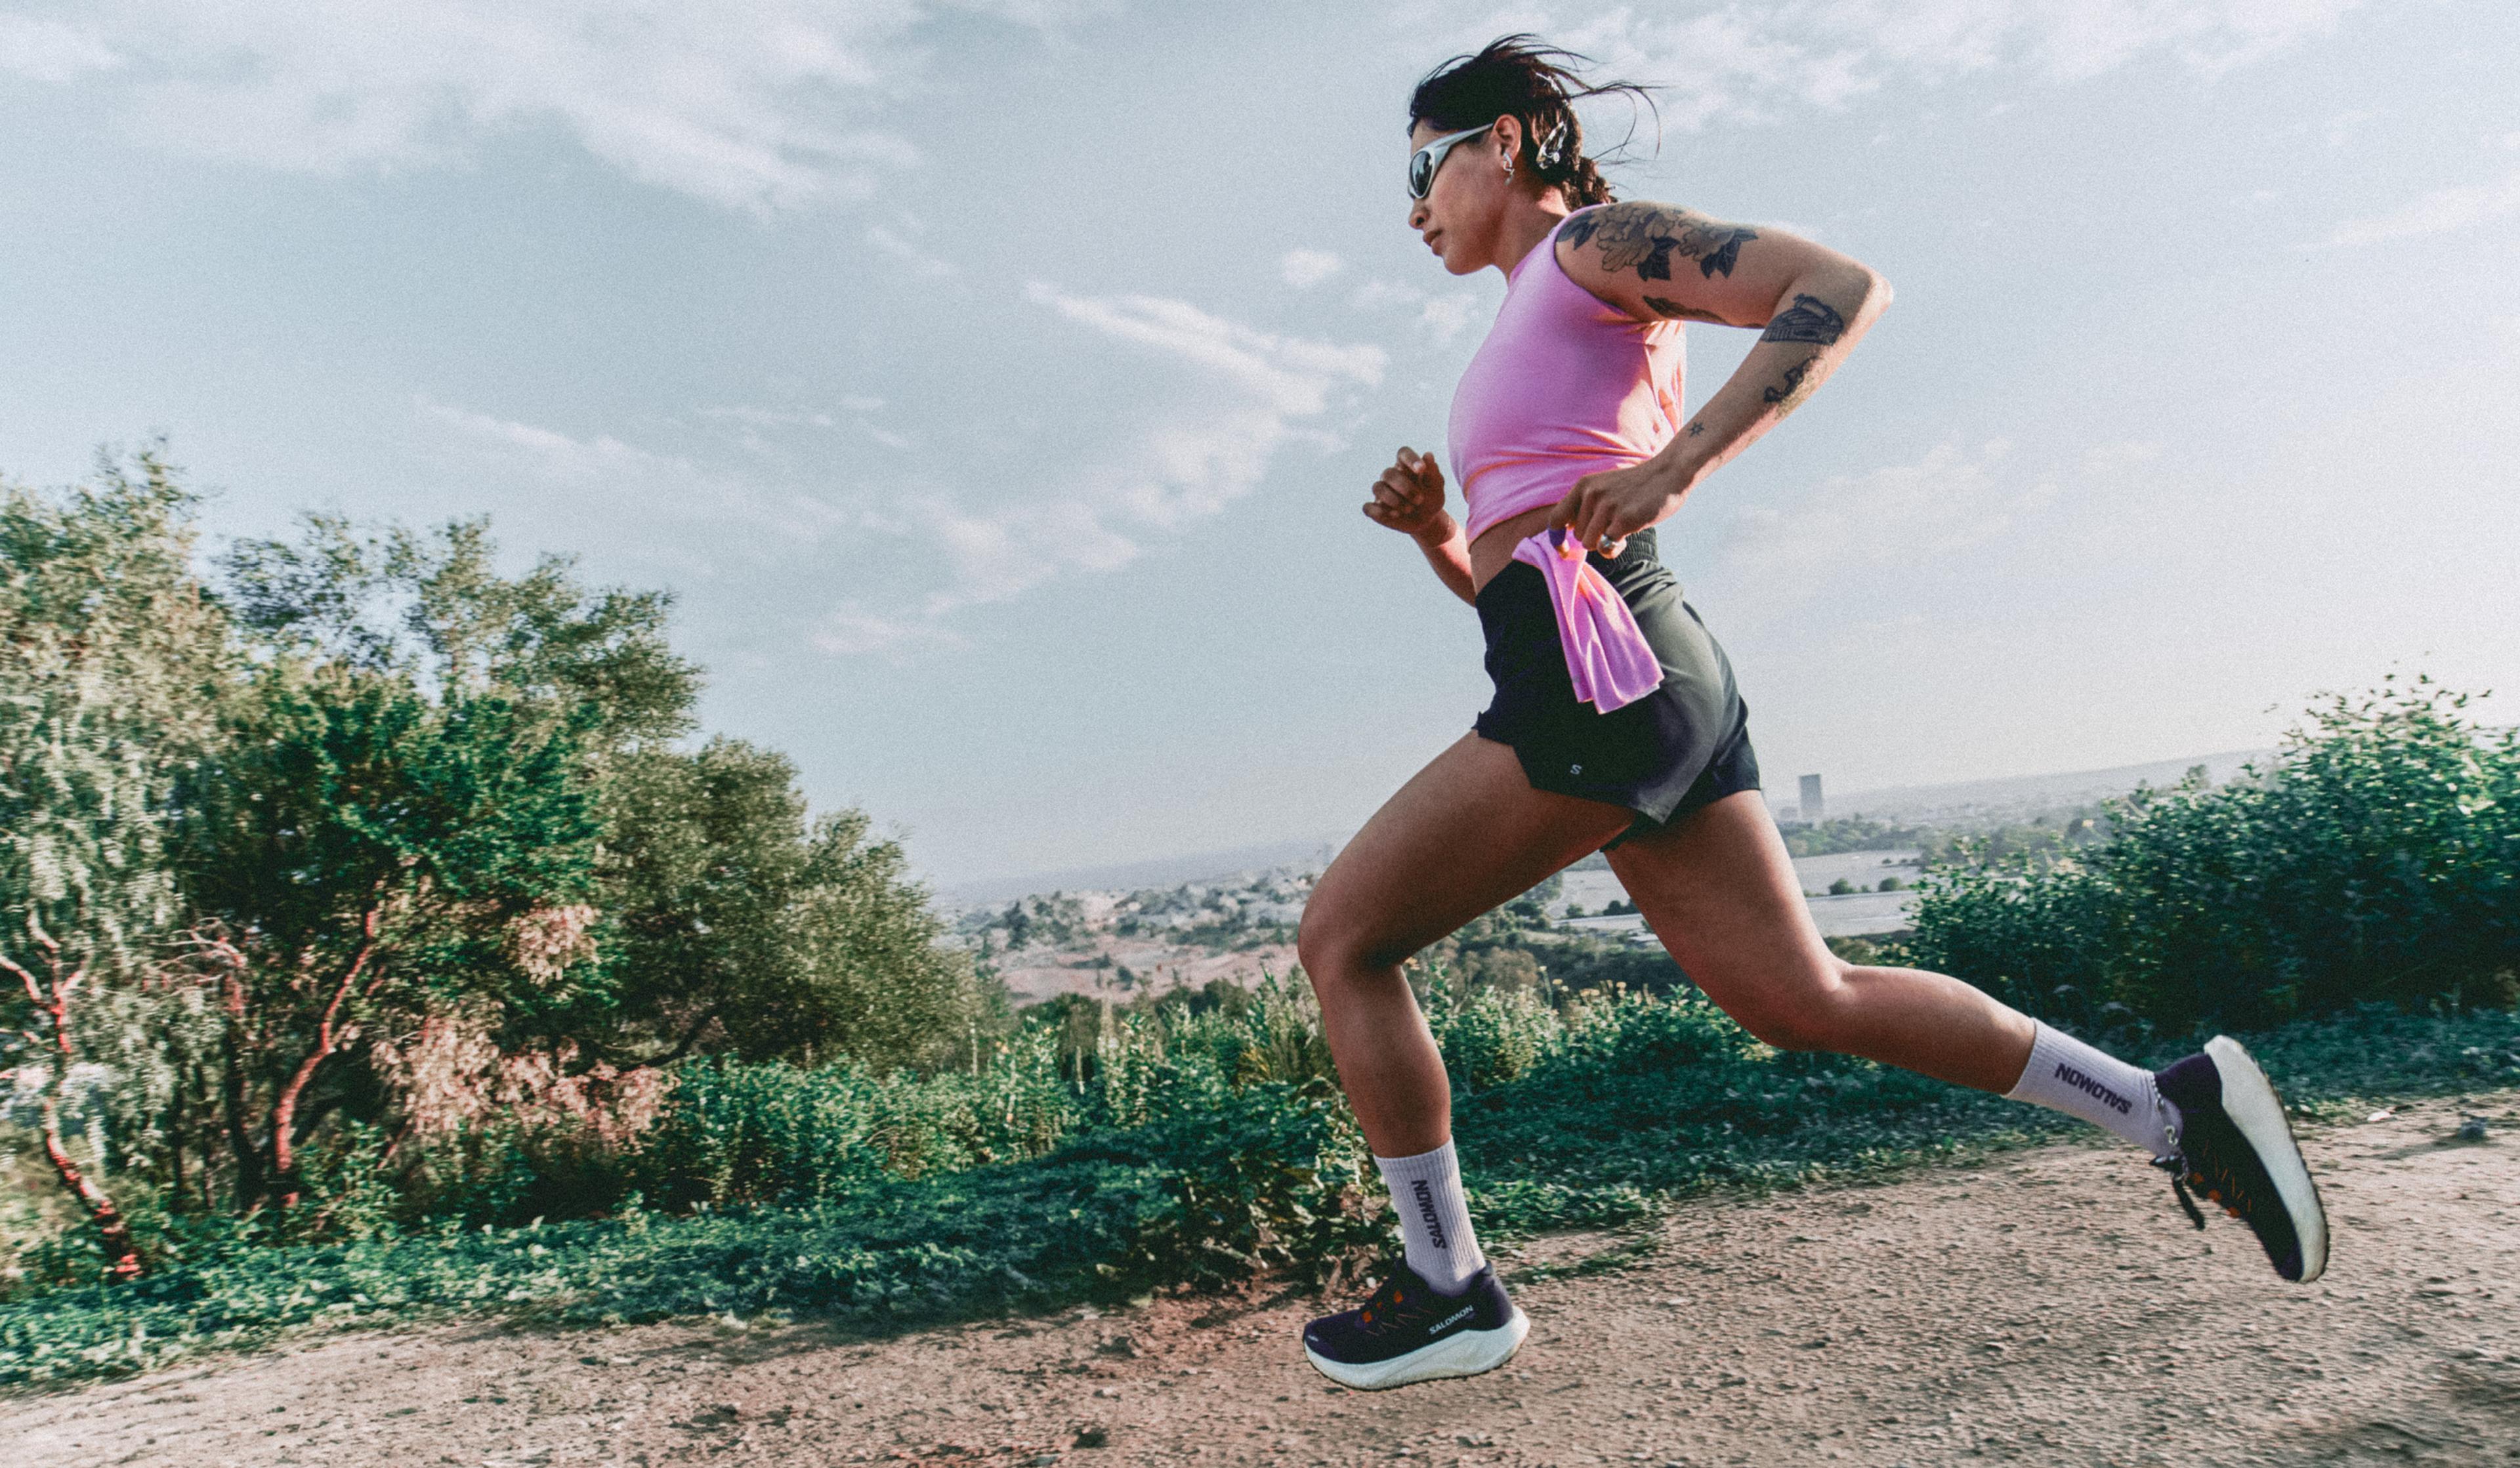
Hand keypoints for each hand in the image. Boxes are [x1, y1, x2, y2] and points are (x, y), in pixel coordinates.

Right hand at [1363, 447, 1454, 543]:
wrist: (1426, 522)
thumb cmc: (1430, 500)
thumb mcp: (1436, 489)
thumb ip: (1433, 473)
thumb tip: (1428, 455)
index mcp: (1406, 466)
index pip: (1403, 453)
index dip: (1410, 458)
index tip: (1421, 469)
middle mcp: (1391, 476)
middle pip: (1389, 473)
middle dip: (1405, 487)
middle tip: (1420, 500)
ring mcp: (1381, 492)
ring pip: (1378, 488)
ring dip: (1394, 500)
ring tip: (1409, 509)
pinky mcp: (1375, 508)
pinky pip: (1368, 507)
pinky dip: (1379, 512)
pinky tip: (1394, 515)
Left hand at [1551, 459, 1682, 554]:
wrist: (1669, 473)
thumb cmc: (1636, 485)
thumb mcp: (1604, 487)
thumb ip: (1586, 506)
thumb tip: (1568, 533)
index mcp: (1584, 486)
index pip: (1556, 519)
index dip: (1556, 539)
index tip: (1563, 551)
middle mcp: (1592, 494)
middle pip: (1578, 536)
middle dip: (1594, 537)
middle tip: (1613, 527)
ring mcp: (1608, 506)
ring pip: (1590, 544)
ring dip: (1604, 544)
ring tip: (1620, 531)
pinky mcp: (1624, 519)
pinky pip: (1607, 547)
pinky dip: (1615, 549)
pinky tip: (1627, 538)